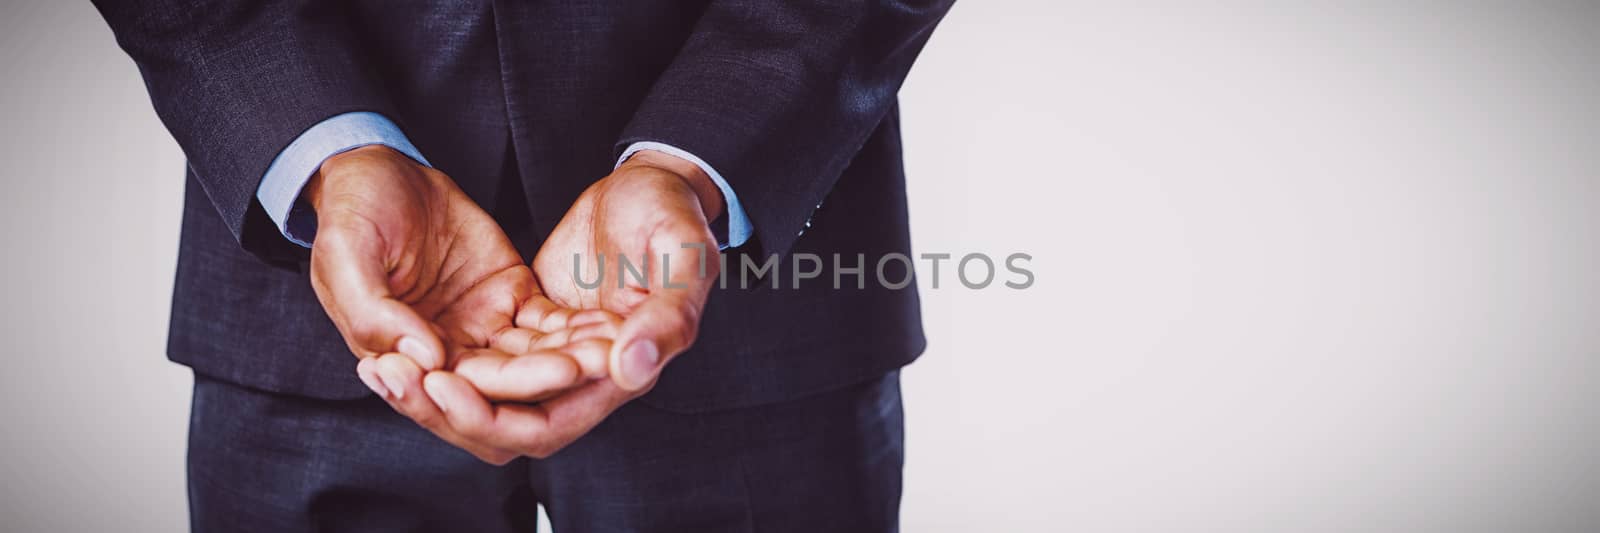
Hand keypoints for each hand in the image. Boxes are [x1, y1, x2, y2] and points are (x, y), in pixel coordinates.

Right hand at [306, 145, 611, 463]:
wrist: (381, 169)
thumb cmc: (353, 211)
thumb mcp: (347, 254)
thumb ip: (373, 312)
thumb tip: (424, 357)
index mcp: (396, 358)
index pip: (444, 402)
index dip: (486, 401)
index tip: (539, 376)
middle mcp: (445, 355)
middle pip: (500, 395)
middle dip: (543, 385)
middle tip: (584, 367)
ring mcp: (482, 328)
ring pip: (533, 362)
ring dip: (570, 360)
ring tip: (606, 349)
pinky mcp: (511, 297)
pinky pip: (551, 324)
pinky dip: (578, 329)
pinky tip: (609, 325)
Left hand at [417, 149, 721, 457]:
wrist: (656, 178)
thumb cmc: (676, 210)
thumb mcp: (684, 253)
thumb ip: (669, 316)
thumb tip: (628, 371)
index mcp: (628, 370)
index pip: (545, 425)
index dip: (488, 417)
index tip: (440, 383)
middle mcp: (588, 376)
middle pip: (504, 422)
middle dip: (446, 409)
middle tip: (390, 377)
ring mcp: (557, 348)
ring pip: (487, 391)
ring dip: (437, 386)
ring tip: (380, 365)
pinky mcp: (534, 319)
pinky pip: (483, 351)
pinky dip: (441, 352)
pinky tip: (395, 342)